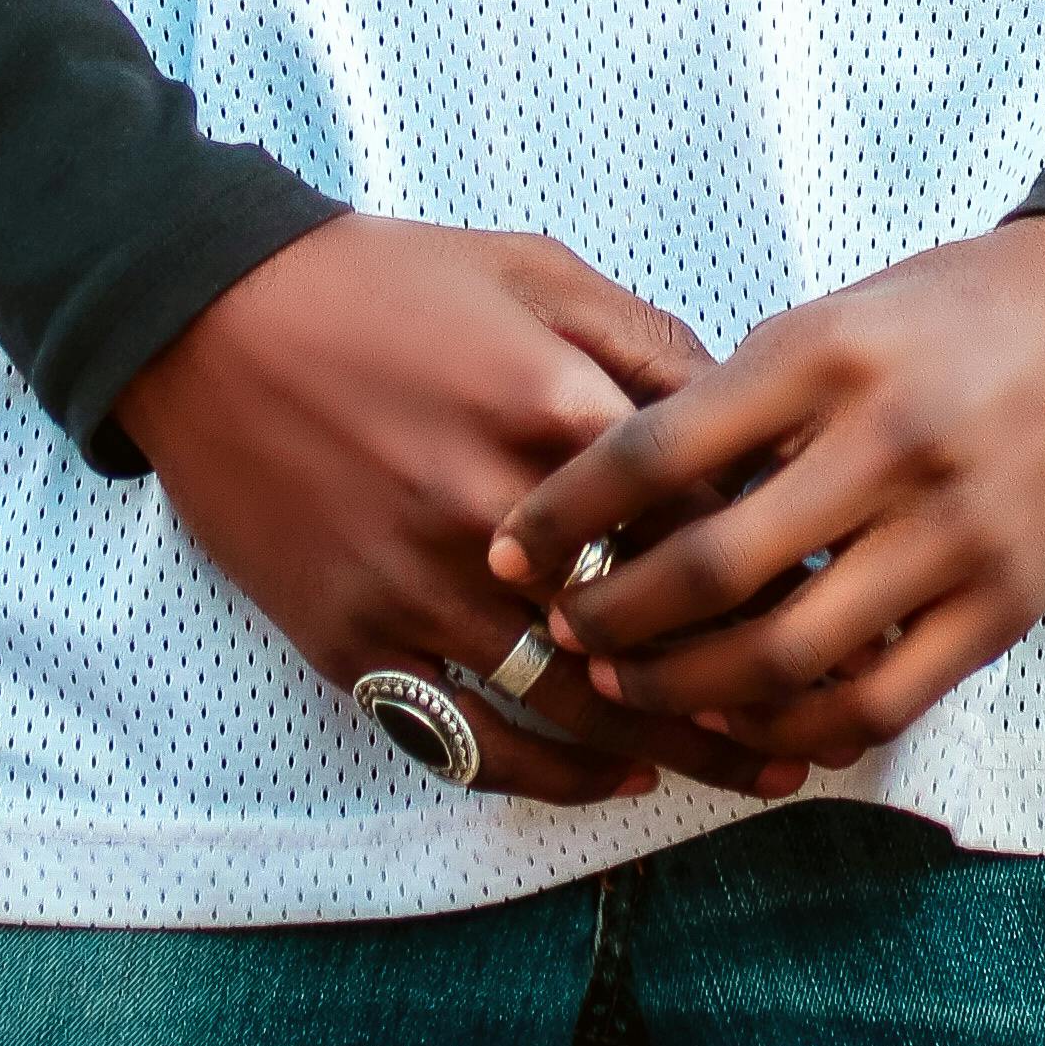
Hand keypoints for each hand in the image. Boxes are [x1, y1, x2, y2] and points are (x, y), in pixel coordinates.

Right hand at [113, 216, 791, 809]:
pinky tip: (612, 775)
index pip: (701, 516)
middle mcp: (494, 514)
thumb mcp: (532, 271)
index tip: (834, 595)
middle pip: (651, 632)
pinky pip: (470, 739)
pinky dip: (552, 774)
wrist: (210, 318)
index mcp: (552, 410)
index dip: (779, 563)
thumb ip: (644, 342)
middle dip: (747, 680)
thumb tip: (738, 417)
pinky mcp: (353, 641)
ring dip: (671, 746)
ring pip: (573, 706)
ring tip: (748, 768)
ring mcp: (418, 587)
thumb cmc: (384, 281)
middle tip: (815, 712)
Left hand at [489, 219, 1044, 779]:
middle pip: (713, 567)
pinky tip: (743, 719)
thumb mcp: (840, 312)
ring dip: (689, 686)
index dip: (569, 510)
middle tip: (561, 630)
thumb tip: (638, 478)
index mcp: (827, 354)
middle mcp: (884, 444)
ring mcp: (951, 534)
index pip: (661, 446)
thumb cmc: (959, 307)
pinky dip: (795, 728)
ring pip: (788, 655)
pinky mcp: (1002, 606)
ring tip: (633, 682)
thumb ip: (748, 392)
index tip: (515, 546)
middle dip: (615, 616)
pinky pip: (878, 701)